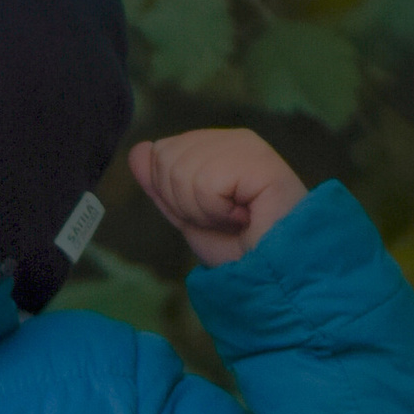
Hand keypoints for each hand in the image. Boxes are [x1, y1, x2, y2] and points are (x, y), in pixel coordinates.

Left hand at [131, 129, 306, 267]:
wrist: (273, 274)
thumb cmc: (240, 249)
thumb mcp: (188, 216)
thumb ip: (162, 183)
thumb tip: (139, 150)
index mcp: (217, 146)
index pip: (161, 153)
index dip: (173, 196)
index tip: (209, 214)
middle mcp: (233, 139)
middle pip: (166, 158)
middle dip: (185, 203)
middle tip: (222, 219)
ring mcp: (247, 146)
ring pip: (182, 171)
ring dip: (203, 211)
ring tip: (234, 219)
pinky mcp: (258, 160)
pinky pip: (205, 183)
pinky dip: (217, 212)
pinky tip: (244, 217)